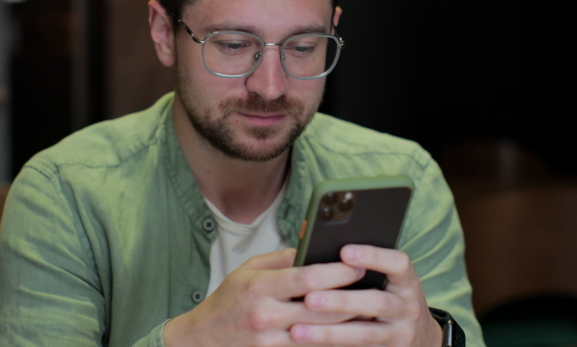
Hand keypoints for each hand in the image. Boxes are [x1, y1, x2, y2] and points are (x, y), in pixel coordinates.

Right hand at [163, 248, 365, 346]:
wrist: (201, 341)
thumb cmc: (229, 300)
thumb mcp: (249, 270)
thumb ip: (283, 257)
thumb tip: (314, 240)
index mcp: (260, 286)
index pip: (307, 276)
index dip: (338, 271)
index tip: (360, 264)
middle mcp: (266, 314)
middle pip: (321, 306)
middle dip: (352, 296)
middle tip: (375, 286)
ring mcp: (270, 339)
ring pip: (321, 331)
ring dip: (349, 321)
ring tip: (370, 308)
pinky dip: (332, 338)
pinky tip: (349, 331)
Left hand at [289, 245, 442, 346]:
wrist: (420, 339)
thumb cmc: (392, 300)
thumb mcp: (390, 283)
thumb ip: (365, 272)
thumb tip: (321, 260)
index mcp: (407, 282)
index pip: (397, 264)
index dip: (372, 256)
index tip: (344, 251)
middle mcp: (408, 307)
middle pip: (377, 303)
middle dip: (341, 301)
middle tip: (309, 299)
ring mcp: (401, 334)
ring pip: (364, 335)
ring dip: (329, 332)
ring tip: (298, 330)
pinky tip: (310, 345)